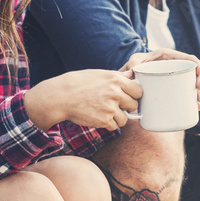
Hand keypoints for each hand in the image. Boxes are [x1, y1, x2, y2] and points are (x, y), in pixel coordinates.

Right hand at [25, 69, 142, 130]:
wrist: (60, 96)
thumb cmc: (78, 83)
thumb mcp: (98, 74)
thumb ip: (117, 76)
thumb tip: (132, 74)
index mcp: (115, 79)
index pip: (138, 91)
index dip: (134, 96)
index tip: (128, 98)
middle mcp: (115, 93)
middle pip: (133, 106)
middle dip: (126, 108)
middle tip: (114, 106)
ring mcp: (110, 107)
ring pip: (125, 119)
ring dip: (117, 118)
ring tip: (104, 112)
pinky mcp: (104, 120)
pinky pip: (114, 126)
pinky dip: (107, 124)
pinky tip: (97, 116)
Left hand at [120, 49, 199, 110]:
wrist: (129, 80)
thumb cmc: (132, 67)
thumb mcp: (132, 63)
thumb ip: (130, 66)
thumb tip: (129, 73)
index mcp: (168, 58)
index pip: (187, 58)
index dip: (197, 64)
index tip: (199, 72)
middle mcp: (174, 68)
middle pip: (192, 73)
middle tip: (199, 91)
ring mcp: (175, 79)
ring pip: (191, 85)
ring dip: (199, 93)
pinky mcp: (173, 89)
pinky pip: (186, 94)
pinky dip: (192, 101)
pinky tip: (197, 107)